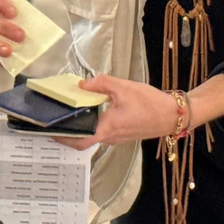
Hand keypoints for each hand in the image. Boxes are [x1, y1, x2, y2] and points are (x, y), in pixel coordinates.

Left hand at [55, 75, 180, 150]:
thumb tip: (83, 84)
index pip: (80, 140)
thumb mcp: (124, 87)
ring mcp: (117, 138)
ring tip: (72, 112)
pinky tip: (93, 110)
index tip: (51, 131)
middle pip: (83, 139)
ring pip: (94, 135)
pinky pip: (103, 131)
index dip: (63, 138)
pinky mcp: (123, 134)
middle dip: (69, 131)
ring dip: (82, 127)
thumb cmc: (151, 104)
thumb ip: (101, 83)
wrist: (173, 115)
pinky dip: (94, 124)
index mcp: (107, 128)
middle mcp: (110, 137)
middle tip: (57, 119)